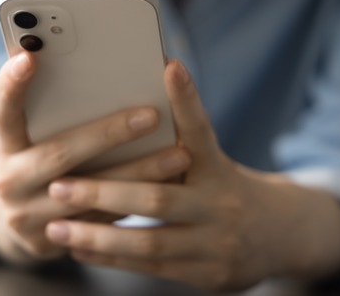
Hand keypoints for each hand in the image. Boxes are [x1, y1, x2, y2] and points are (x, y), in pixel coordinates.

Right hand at [0, 53, 191, 264]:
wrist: (19, 220)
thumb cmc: (36, 157)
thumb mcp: (31, 133)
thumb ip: (50, 107)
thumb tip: (100, 64)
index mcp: (4, 142)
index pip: (1, 108)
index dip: (11, 83)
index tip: (30, 56)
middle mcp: (8, 179)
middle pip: (60, 153)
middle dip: (108, 134)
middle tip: (151, 116)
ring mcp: (26, 215)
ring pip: (89, 193)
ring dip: (137, 173)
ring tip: (178, 155)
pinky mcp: (49, 241)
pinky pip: (101, 220)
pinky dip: (136, 200)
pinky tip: (169, 185)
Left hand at [44, 60, 339, 290]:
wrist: (281, 235)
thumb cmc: (225, 185)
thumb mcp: (212, 160)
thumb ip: (178, 138)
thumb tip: (142, 90)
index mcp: (218, 167)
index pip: (200, 128)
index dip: (186, 99)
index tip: (169, 67)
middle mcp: (220, 203)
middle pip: (158, 197)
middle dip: (104, 192)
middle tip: (60, 184)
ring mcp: (216, 242)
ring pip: (150, 241)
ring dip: (99, 235)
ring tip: (58, 227)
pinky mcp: (209, 274)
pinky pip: (152, 267)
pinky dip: (113, 258)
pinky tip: (81, 249)